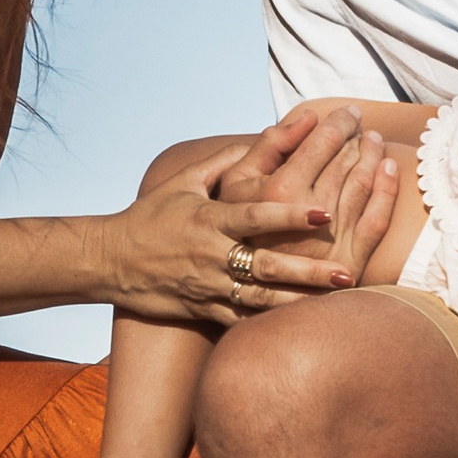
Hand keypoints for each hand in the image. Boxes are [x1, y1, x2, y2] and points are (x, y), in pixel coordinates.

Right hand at [106, 102, 373, 325]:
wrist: (112, 261)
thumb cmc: (153, 216)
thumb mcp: (184, 182)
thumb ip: (225, 160)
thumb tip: (264, 133)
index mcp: (209, 220)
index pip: (254, 217)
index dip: (289, 216)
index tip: (323, 213)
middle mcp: (211, 255)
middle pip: (266, 264)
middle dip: (307, 270)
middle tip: (345, 272)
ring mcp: (207, 286)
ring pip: (260, 298)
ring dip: (299, 300)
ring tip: (335, 301)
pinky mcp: (203, 309)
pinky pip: (241, 318)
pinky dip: (270, 322)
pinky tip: (301, 324)